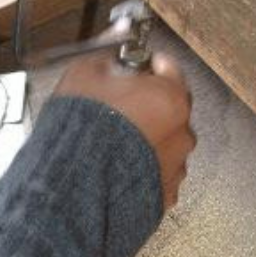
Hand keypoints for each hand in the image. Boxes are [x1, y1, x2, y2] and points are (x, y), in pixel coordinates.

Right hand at [54, 51, 194, 209]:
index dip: (150, 63)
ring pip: (167, 141)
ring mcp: (175, 166)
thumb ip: (108, 63)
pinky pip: (159, 171)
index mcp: (169, 97)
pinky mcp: (164, 194)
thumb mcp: (86, 73)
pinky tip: (120, 163)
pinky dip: (145, 166)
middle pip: (171, 106)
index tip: (142, 64)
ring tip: (117, 138)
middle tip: (124, 102)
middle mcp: (181, 132)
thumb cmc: (83, 129)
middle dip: (150, 102)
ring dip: (148, 136)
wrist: (74, 184)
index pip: (170, 67)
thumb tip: (111, 62)